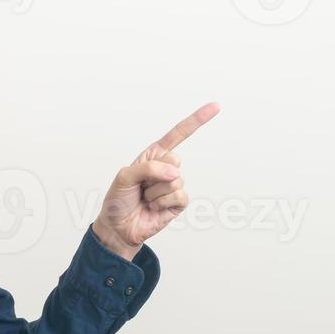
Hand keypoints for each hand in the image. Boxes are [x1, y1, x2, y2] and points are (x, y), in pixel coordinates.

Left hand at [92, 102, 220, 258]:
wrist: (118, 227)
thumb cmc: (119, 200)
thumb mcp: (124, 177)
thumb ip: (147, 168)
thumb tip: (175, 172)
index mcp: (153, 155)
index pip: (178, 135)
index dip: (197, 120)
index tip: (216, 106)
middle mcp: (166, 168)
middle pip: (174, 160)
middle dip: (154, 174)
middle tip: (141, 186)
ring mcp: (174, 185)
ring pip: (175, 180)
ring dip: (154, 192)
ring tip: (145, 198)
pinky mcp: (178, 202)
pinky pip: (179, 195)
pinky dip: (162, 202)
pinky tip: (153, 207)